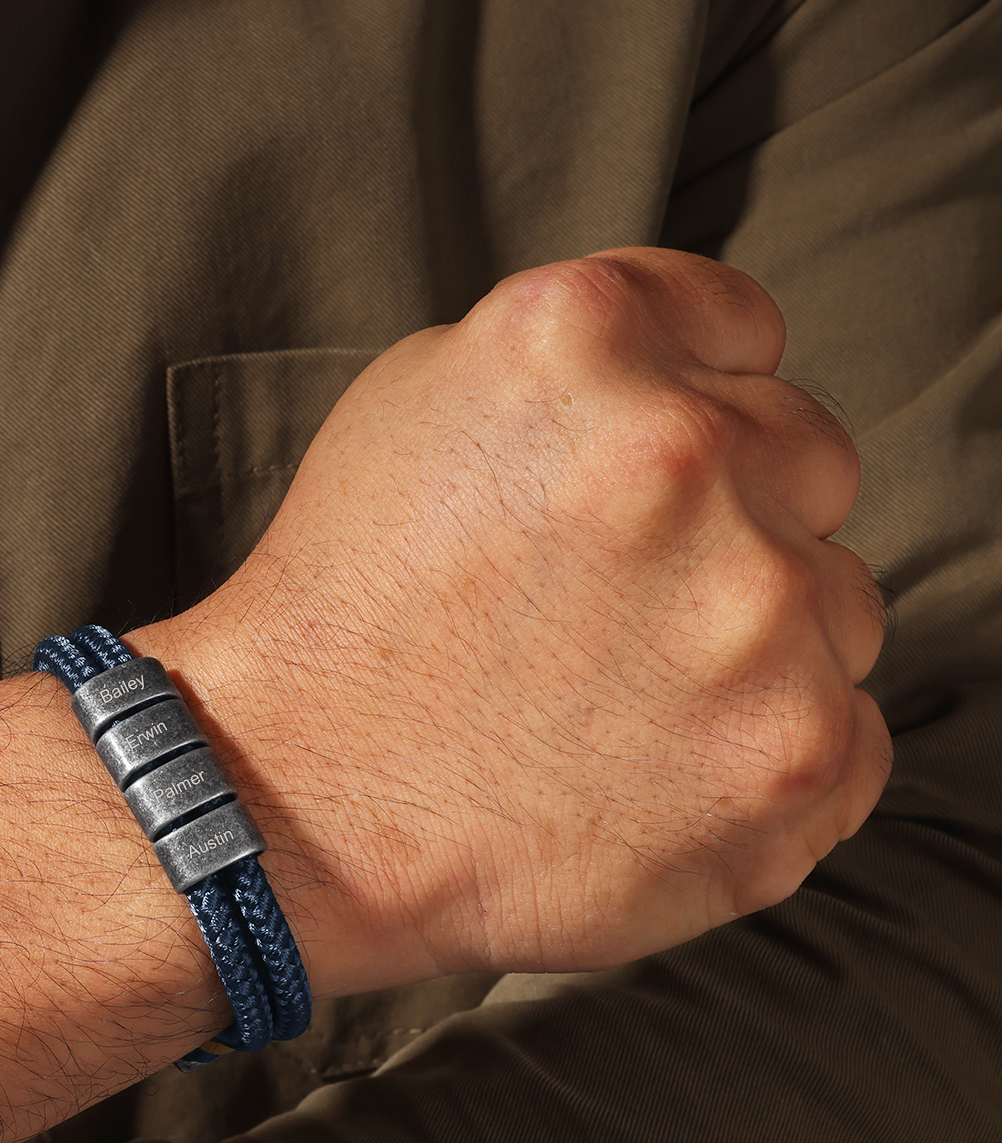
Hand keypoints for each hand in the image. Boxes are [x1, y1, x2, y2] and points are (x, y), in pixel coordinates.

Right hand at [150, 248, 888, 991]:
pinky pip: (850, 737)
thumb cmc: (344, 614)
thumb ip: (586, 360)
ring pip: (839, 608)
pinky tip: (652, 778)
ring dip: (753, 649)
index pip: (744, 332)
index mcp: (584, 343)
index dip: (691, 410)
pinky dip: (770, 759)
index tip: (632, 490)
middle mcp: (684, 457)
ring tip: (610, 708)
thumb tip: (706, 377)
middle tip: (604, 612)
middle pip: (808, 463)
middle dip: (728, 526)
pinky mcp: (790, 763)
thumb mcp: (416, 403)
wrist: (292, 810)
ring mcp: (755, 618)